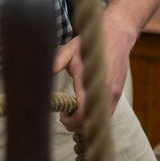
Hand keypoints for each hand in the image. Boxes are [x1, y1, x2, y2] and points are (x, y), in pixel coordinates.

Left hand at [52, 15, 135, 130]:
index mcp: (90, 82)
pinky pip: (107, 113)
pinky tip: (85, 107)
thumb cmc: (90, 43)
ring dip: (86, 121)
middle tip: (65, 117)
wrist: (116, 36)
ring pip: (100, 120)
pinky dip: (95, 115)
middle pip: (90, 123)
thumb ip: (56, 63)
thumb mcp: (69, 50)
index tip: (61, 115)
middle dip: (75, 124)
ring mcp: (113, 94)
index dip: (70, 121)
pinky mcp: (118, 94)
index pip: (81, 113)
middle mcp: (105, 92)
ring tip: (73, 112)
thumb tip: (41, 75)